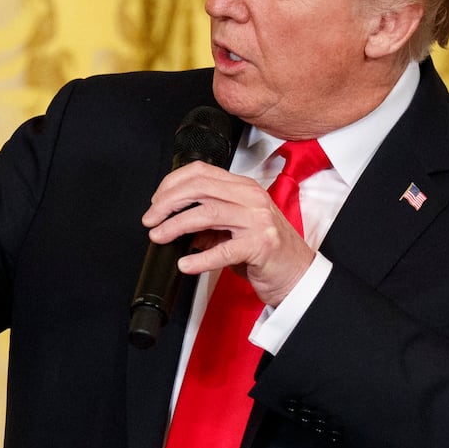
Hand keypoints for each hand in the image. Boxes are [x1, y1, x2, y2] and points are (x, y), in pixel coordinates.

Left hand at [140, 161, 315, 306]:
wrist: (297, 275)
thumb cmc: (267, 252)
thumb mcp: (235, 229)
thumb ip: (208, 223)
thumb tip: (175, 224)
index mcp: (244, 189)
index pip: (202, 172)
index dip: (172, 183)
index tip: (156, 201)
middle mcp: (252, 199)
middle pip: (200, 188)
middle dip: (168, 202)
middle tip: (150, 219)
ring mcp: (258, 221)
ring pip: (207, 213)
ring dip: (176, 225)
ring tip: (158, 236)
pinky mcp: (260, 246)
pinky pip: (223, 250)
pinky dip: (199, 258)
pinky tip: (185, 264)